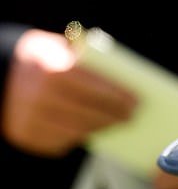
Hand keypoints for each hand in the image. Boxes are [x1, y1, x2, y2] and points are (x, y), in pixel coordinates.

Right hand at [1, 28, 137, 156]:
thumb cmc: (35, 62)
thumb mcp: (54, 48)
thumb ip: (83, 59)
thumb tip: (121, 74)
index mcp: (51, 72)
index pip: (96, 87)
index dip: (118, 96)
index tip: (136, 100)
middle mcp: (41, 98)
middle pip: (91, 112)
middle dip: (115, 115)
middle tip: (131, 115)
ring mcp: (33, 121)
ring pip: (81, 130)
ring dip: (102, 127)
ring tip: (116, 122)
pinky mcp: (30, 137)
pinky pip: (64, 140)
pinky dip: (81, 135)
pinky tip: (94, 129)